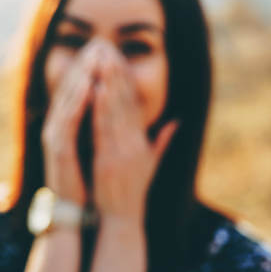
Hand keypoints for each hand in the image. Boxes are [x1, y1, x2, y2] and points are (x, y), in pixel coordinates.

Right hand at [41, 41, 101, 204]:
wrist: (76, 211)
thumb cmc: (91, 183)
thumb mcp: (106, 151)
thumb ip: (115, 131)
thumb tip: (128, 116)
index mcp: (72, 128)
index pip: (82, 92)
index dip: (94, 71)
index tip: (108, 51)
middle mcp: (60, 128)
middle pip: (71, 90)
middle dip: (86, 65)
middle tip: (99, 43)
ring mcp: (56, 137)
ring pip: (68, 99)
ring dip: (80, 75)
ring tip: (94, 55)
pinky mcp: (57, 148)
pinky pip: (67, 119)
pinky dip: (77, 101)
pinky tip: (89, 84)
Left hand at [92, 44, 177, 224]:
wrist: (121, 220)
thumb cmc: (132, 194)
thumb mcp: (150, 165)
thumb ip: (161, 142)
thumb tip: (175, 122)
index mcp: (141, 143)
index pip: (135, 106)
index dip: (127, 82)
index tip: (120, 61)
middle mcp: (133, 144)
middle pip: (126, 103)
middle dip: (117, 75)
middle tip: (109, 51)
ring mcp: (121, 151)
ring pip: (115, 111)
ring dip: (109, 84)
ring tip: (102, 62)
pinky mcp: (108, 160)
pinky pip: (102, 129)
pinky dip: (99, 109)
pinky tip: (94, 90)